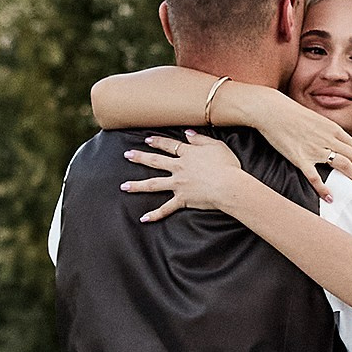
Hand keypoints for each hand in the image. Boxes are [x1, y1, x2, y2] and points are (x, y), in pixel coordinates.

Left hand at [121, 133, 253, 223]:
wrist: (228, 185)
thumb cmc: (226, 165)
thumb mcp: (216, 145)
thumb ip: (200, 139)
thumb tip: (187, 133)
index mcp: (187, 154)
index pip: (169, 146)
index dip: (158, 142)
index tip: (148, 140)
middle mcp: (179, 168)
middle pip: (155, 161)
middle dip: (140, 157)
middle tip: (127, 155)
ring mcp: (178, 184)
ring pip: (154, 184)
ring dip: (137, 185)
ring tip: (124, 186)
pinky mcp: (182, 199)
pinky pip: (166, 208)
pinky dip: (155, 214)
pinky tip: (143, 218)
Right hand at [234, 86, 351, 195]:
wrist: (272, 111)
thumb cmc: (289, 112)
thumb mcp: (314, 118)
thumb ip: (324, 130)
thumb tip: (330, 139)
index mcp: (332, 128)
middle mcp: (327, 139)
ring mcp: (315, 149)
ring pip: (343, 165)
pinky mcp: (300, 158)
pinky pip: (315, 177)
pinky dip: (324, 189)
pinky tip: (330, 198)